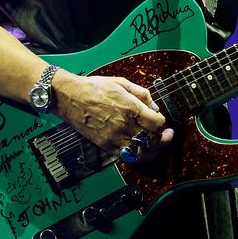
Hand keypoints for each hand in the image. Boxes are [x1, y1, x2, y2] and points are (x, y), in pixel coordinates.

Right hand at [53, 73, 173, 160]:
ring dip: (151, 150)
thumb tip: (154, 107)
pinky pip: (126, 156)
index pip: (157, 123)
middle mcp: (124, 124)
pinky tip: (139, 148)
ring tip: (155, 145)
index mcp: (130, 107)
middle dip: (163, 139)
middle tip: (167, 135)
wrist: (70, 97)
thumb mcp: (121, 82)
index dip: (162, 122)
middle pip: (152, 140)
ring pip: (141, 152)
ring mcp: (114, 137)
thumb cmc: (95, 87)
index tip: (160, 119)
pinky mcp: (105, 145)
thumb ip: (142, 94)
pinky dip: (135, 155)